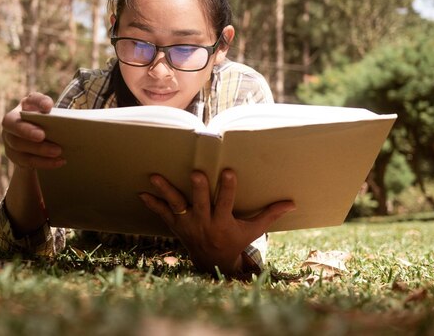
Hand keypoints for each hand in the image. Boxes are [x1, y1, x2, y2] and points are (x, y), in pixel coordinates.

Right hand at [1, 92, 65, 169]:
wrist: (34, 145)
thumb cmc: (48, 127)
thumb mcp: (52, 119)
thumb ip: (57, 118)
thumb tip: (73, 123)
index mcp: (26, 105)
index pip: (31, 99)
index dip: (39, 101)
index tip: (49, 106)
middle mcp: (12, 120)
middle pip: (12, 124)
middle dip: (27, 130)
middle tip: (42, 135)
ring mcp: (9, 138)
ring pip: (18, 145)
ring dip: (39, 149)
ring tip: (58, 151)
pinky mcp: (13, 155)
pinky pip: (26, 160)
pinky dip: (44, 162)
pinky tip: (59, 161)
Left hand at [139, 169, 294, 276]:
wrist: (213, 263)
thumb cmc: (235, 241)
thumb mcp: (253, 230)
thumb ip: (270, 214)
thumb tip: (292, 202)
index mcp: (223, 222)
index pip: (226, 202)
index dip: (227, 187)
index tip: (228, 170)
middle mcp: (204, 223)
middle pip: (200, 203)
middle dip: (198, 189)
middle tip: (195, 173)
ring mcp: (188, 224)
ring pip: (176, 205)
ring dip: (165, 191)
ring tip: (154, 177)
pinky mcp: (176, 225)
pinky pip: (163, 213)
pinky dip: (152, 204)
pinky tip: (141, 193)